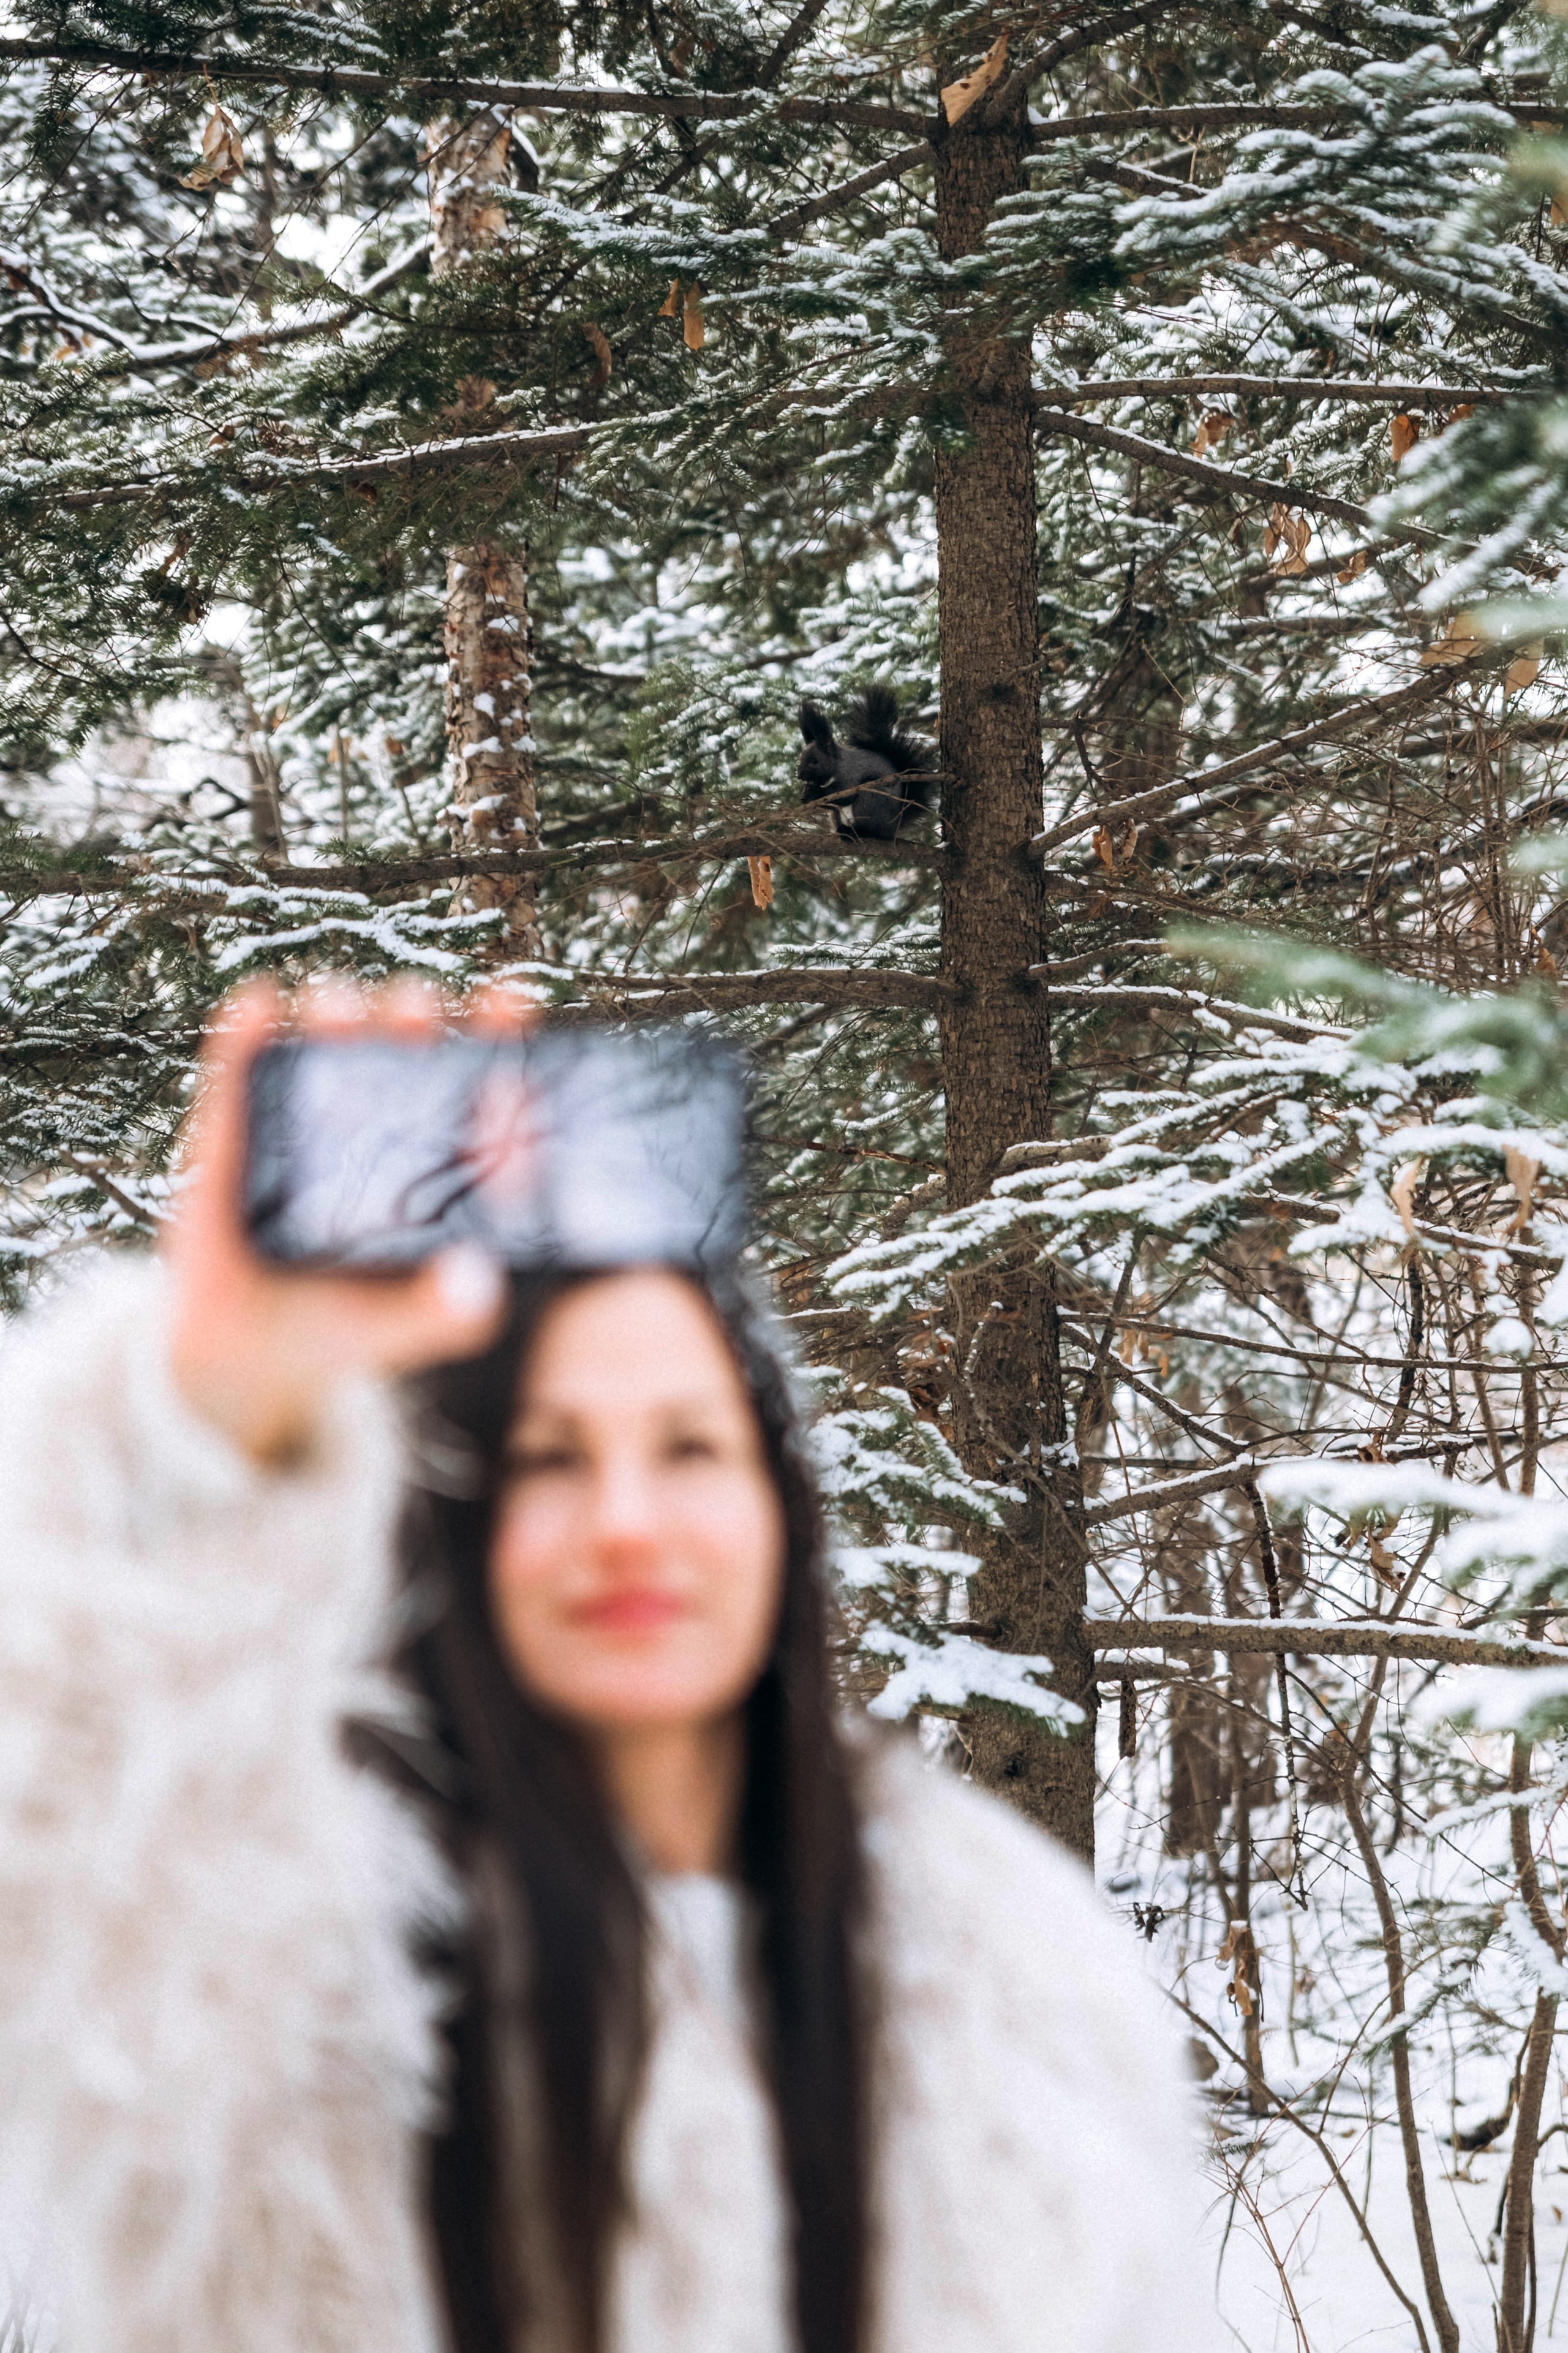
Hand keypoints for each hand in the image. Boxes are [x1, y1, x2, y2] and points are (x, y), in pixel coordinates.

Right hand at [164, 977, 524, 1468]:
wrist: (244, 1356)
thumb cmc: (344, 1328)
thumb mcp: (402, 1327)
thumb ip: (443, 1313)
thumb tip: (478, 1284)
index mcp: (432, 1158)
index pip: (473, 1083)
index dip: (495, 1038)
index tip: (514, 1004)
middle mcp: (374, 1123)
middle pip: (398, 1045)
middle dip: (409, 1014)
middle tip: (416, 1011)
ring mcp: (300, 1118)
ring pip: (323, 1044)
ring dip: (335, 1012)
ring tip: (340, 1005)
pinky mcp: (231, 1129)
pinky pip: (237, 1071)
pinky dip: (245, 1035)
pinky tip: (260, 1008)